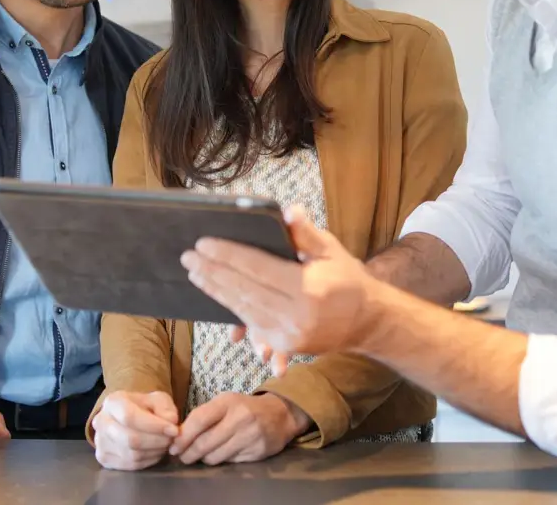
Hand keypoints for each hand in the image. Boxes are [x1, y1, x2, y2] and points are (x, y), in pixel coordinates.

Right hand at [93, 391, 179, 470]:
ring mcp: (100, 442)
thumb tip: (171, 421)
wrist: (127, 416)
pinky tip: (156, 452)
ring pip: (131, 454)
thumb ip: (165, 408)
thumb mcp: (157, 399)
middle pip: (130, 439)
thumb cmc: (144, 406)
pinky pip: (130, 465)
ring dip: (154, 452)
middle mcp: (101, 422)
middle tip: (171, 439)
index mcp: (112, 402)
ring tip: (165, 445)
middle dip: (156, 441)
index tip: (174, 430)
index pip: (130, 417)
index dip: (154, 426)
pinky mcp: (104, 458)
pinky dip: (148, 461)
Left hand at [171, 392, 309, 465]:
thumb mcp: (225, 403)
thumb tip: (180, 434)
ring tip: (199, 455)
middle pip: (205, 442)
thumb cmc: (244, 408)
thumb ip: (204, 415)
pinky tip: (219, 454)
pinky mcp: (256, 452)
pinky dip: (220, 460)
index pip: (200, 419)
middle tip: (182, 456)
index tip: (174, 446)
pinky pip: (229, 462)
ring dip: (203, 458)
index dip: (184, 436)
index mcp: (228, 402)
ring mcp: (249, 436)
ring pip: (215, 456)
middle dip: (189, 452)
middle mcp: (239, 418)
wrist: (278, 415)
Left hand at [182, 206, 375, 359]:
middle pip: (244, 290)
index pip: (258, 268)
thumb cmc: (347, 279)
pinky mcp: (286, 345)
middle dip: (213, 272)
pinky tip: (214, 293)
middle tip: (189, 257)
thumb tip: (287, 211)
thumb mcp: (331, 250)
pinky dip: (230, 308)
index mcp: (308, 288)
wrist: (367, 322)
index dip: (228, 255)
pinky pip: (252, 324)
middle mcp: (298, 315)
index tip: (203, 243)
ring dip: (215, 290)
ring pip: (243, 309)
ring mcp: (290, 334)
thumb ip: (305, 232)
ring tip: (195, 273)